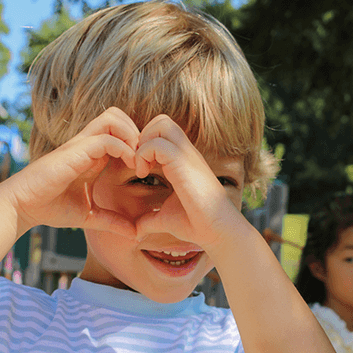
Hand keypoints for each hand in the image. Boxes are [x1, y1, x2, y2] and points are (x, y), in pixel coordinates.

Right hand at [1, 107, 139, 237]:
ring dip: (132, 135)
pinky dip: (123, 148)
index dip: (138, 145)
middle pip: (118, 116)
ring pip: (113, 118)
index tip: (147, 168)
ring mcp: (81, 145)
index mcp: (93, 156)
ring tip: (138, 161)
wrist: (23, 207)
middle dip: (138, 132)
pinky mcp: (75, 151)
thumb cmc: (51, 208)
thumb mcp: (90, 216)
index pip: (120, 134)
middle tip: (145, 159)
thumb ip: (113, 222)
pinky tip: (130, 166)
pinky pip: (106, 138)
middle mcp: (88, 145)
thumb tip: (134, 234)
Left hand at [134, 115, 244, 251]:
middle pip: (162, 121)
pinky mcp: (184, 164)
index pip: (161, 133)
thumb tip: (135, 232)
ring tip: (140, 168)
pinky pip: (158, 144)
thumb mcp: (165, 219)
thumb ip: (149, 221)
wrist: (217, 231)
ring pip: (161, 124)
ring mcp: (186, 156)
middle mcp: (185, 153)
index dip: (144, 145)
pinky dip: (143, 154)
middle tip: (137, 163)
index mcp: (181, 161)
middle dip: (142, 137)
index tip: (138, 169)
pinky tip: (143, 174)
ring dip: (143, 143)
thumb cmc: (195, 224)